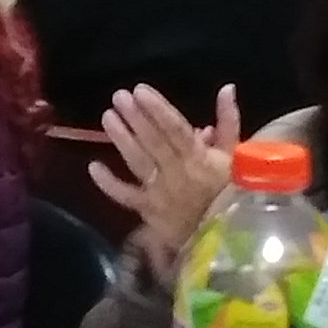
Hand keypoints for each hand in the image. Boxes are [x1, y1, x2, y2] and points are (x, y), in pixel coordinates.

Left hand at [92, 83, 239, 276]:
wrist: (226, 238)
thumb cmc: (230, 191)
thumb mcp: (234, 155)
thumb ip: (229, 120)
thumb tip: (226, 88)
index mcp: (199, 158)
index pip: (175, 129)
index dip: (157, 109)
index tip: (140, 90)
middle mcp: (177, 173)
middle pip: (153, 141)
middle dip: (135, 117)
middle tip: (119, 96)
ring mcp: (160, 192)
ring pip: (138, 162)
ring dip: (122, 139)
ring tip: (107, 117)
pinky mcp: (148, 210)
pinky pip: (126, 196)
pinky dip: (109, 184)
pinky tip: (93, 167)